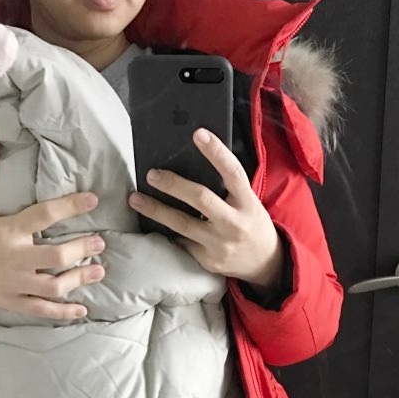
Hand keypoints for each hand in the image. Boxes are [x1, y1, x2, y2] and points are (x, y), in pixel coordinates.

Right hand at [0, 129, 105, 323]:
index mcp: (6, 231)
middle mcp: (13, 259)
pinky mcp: (12, 303)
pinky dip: (63, 313)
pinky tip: (82, 309)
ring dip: (80, 279)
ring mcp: (14, 284)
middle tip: (100, 242)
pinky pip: (42, 311)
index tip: (92, 200)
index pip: (44, 216)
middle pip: (56, 256)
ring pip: (54, 286)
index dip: (70, 206)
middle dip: (82, 249)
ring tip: (100, 271)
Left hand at [128, 127, 283, 289]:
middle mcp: (234, 223)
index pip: (232, 172)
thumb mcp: (248, 202)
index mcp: (247, 202)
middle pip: (200, 198)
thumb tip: (194, 161)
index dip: (216, 152)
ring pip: (182, 224)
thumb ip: (228, 187)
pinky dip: (166, 230)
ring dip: (155, 210)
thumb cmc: (250, 223)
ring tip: (136, 199)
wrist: (263, 263)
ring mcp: (220, 244)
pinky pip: (181, 241)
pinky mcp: (208, 259)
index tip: (198, 134)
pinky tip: (151, 221)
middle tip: (151, 174)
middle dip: (173, 185)